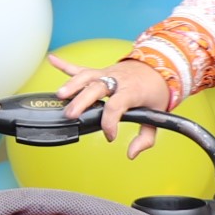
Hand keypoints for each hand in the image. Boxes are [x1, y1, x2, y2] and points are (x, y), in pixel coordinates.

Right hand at [52, 53, 167, 158]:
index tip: (109, 136)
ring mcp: (107, 74)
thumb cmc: (156, 92)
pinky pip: (81, 67)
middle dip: (81, 101)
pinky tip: (52, 60)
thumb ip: (146, 137)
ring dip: (71, 84)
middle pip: (97, 88)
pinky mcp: (100, 71)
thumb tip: (131, 154)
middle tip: (70, 115)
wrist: (162, 66)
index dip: (110, 122)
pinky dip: (65, 64)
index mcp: (133, 91)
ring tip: (59, 95)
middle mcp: (118, 80)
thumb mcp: (157, 115)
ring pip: (87, 76)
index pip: (117, 106)